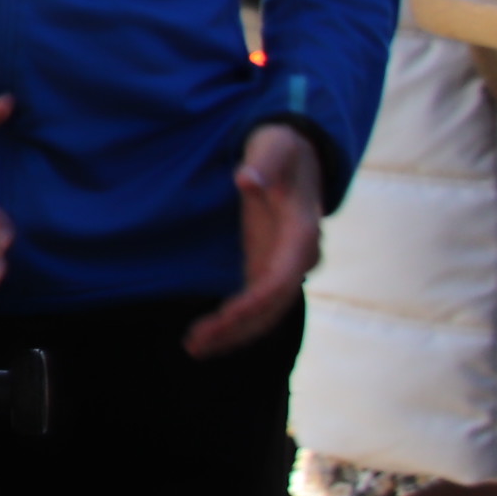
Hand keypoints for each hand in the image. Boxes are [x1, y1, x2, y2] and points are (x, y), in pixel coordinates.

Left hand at [189, 122, 323, 357]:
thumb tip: (246, 179)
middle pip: (273, 305)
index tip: (227, 315)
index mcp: (302, 231)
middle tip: (195, 343)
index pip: (283, 276)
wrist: (298, 152)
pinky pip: (256, 305)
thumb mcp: (275, 146)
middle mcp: (299, 256)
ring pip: (266, 312)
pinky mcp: (269, 267)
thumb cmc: (284, 148)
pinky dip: (235, 323)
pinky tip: (208, 337)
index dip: (257, 300)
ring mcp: (284, 265)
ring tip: (194, 349)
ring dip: (234, 334)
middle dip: (238, 328)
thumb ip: (263, 163)